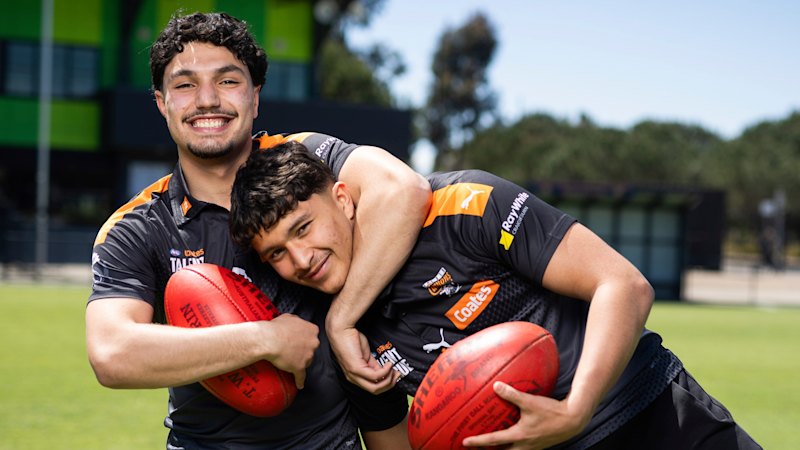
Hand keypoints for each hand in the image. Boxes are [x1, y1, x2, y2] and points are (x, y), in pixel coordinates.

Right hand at [260, 314, 318, 388]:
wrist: (268, 340)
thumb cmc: (276, 328)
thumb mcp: (289, 317)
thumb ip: (297, 321)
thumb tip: (296, 322)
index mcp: (312, 330)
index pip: (312, 336)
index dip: (304, 339)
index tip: (298, 340)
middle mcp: (313, 343)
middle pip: (311, 349)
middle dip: (303, 351)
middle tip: (292, 350)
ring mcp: (307, 356)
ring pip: (306, 362)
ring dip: (299, 362)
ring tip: (288, 361)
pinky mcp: (300, 367)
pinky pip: (301, 376)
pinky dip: (300, 381)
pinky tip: (299, 384)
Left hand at [328, 325, 396, 393]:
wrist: (341, 330)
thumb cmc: (350, 340)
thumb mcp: (365, 355)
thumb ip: (373, 364)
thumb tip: (384, 370)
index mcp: (355, 376)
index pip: (373, 387)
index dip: (386, 383)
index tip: (395, 375)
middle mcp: (353, 378)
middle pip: (375, 390)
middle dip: (389, 384)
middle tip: (397, 374)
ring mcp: (353, 374)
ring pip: (375, 387)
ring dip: (388, 379)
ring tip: (393, 369)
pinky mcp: (355, 368)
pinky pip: (374, 376)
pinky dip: (385, 371)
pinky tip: (389, 364)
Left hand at [462, 382, 588, 449]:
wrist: (573, 420)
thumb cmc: (552, 412)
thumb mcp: (530, 402)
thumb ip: (512, 394)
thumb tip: (496, 386)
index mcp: (520, 436)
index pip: (494, 440)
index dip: (478, 442)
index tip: (464, 442)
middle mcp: (525, 445)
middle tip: (477, 448)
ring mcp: (532, 447)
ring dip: (502, 449)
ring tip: (492, 445)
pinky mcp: (539, 445)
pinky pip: (522, 448)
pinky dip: (514, 445)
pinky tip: (514, 437)